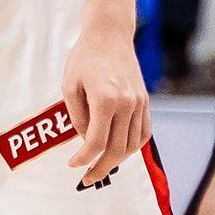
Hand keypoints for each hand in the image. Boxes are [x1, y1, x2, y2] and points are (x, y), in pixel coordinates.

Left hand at [59, 23, 151, 185]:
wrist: (109, 35)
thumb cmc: (84, 58)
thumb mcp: (69, 86)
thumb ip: (77, 117)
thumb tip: (85, 141)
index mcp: (106, 100)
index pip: (96, 142)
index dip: (84, 159)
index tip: (73, 166)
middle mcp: (127, 104)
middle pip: (117, 149)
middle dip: (100, 168)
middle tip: (87, 179)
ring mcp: (139, 103)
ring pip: (133, 144)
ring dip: (117, 160)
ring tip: (101, 167)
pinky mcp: (145, 101)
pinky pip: (143, 132)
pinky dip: (132, 147)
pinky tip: (119, 152)